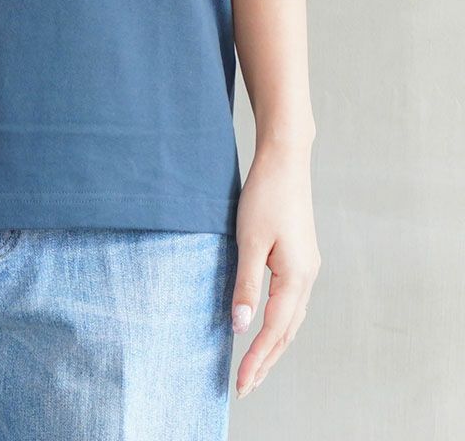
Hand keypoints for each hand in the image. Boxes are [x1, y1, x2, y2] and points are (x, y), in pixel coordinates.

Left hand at [231, 140, 320, 397]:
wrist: (285, 160)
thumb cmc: (265, 195)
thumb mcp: (249, 241)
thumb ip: (245, 285)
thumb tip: (240, 327)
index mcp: (296, 276)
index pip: (274, 330)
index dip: (256, 359)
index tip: (240, 383)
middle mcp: (308, 277)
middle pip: (287, 331)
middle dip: (266, 361)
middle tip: (245, 387)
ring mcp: (307, 267)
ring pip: (291, 319)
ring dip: (273, 345)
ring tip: (254, 367)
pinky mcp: (301, 258)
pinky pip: (291, 302)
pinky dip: (278, 323)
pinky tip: (266, 327)